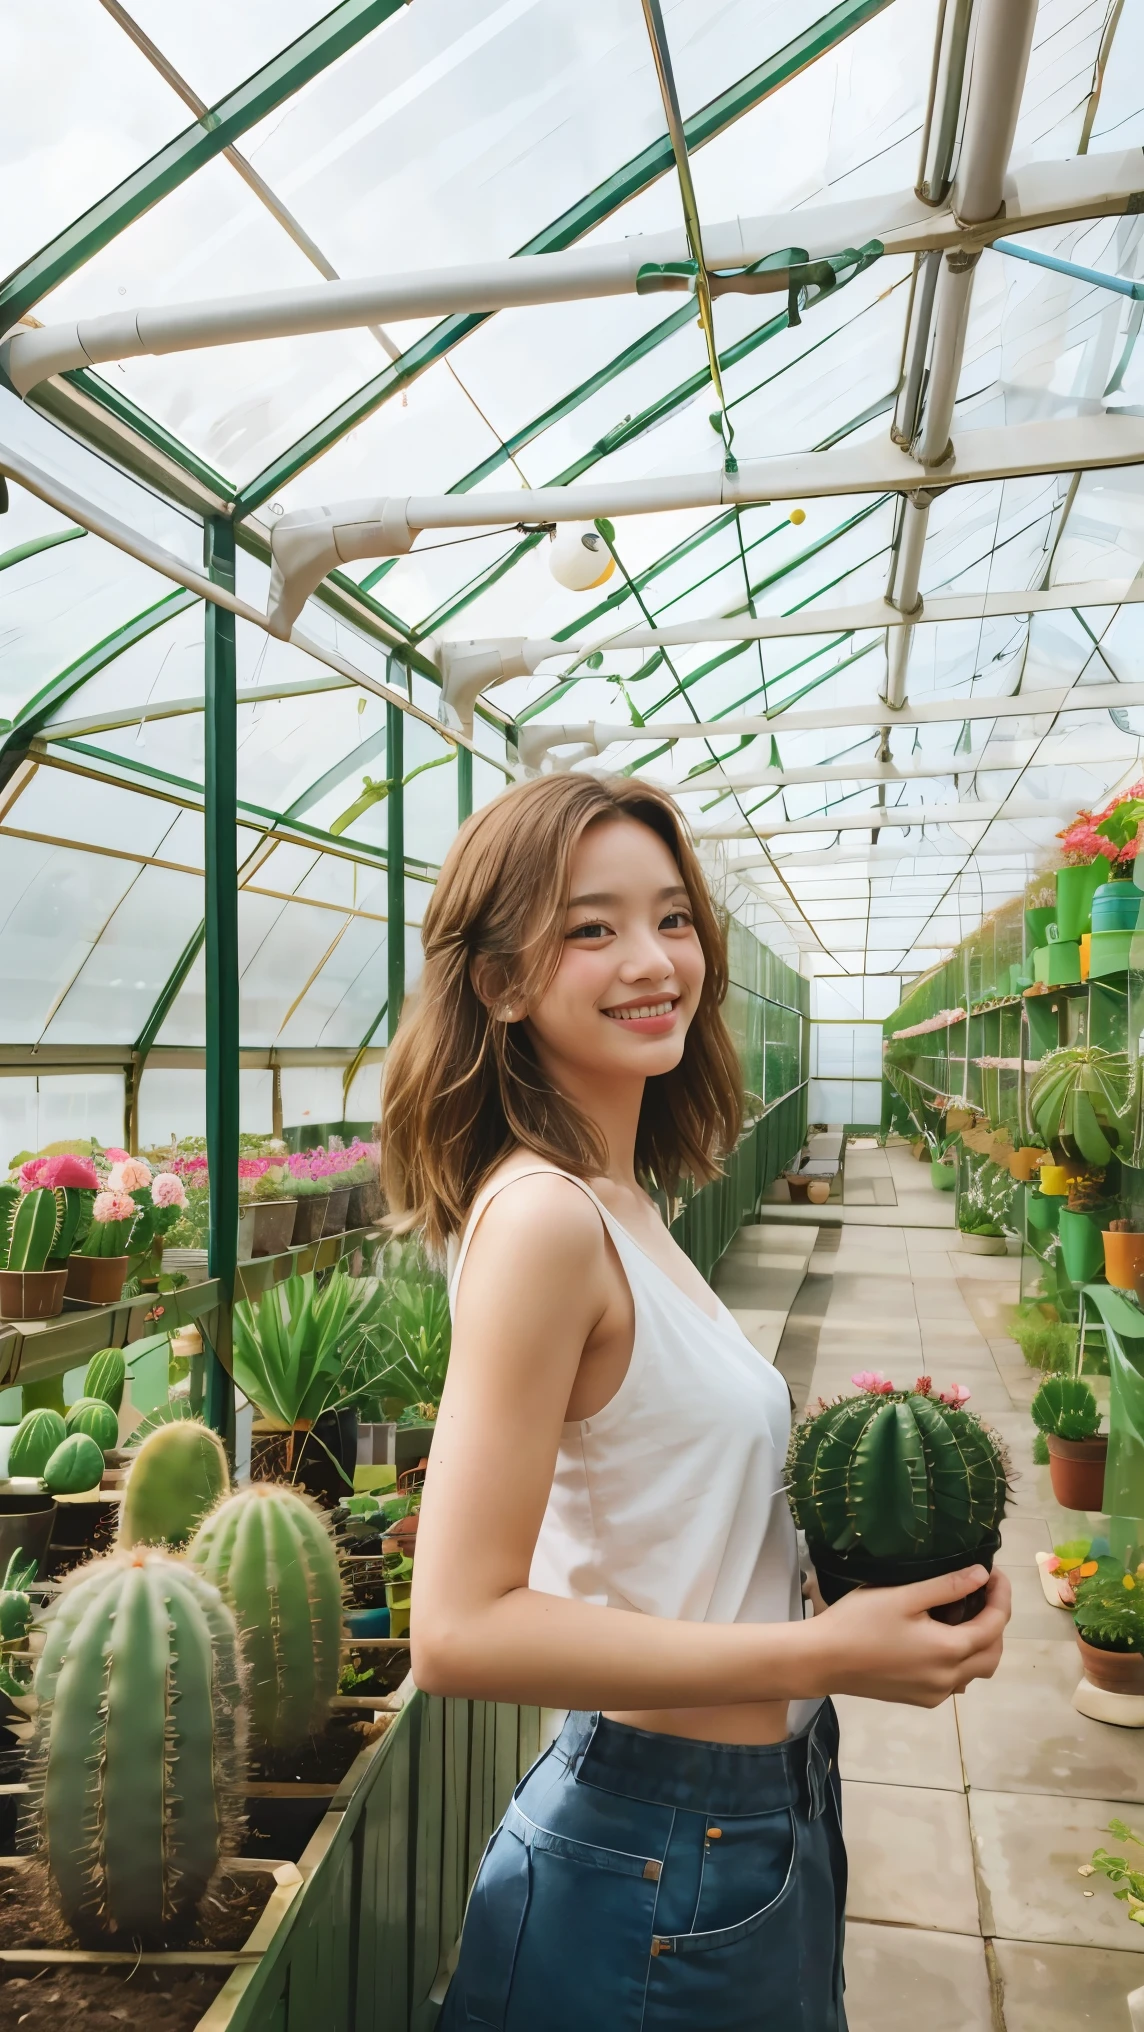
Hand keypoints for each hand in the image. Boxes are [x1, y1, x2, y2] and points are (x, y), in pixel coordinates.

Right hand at [811, 1565, 1010, 1706]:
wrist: (823, 1660)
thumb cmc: (860, 1622)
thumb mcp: (904, 1596)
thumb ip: (947, 1586)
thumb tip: (982, 1575)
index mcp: (950, 1651)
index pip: (995, 1625)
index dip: (1001, 1597)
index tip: (993, 1572)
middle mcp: (949, 1679)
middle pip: (992, 1654)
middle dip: (996, 1622)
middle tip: (981, 1593)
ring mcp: (934, 1694)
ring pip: (975, 1671)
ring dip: (980, 1643)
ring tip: (961, 1613)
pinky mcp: (919, 1699)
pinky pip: (954, 1681)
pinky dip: (959, 1659)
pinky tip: (938, 1638)